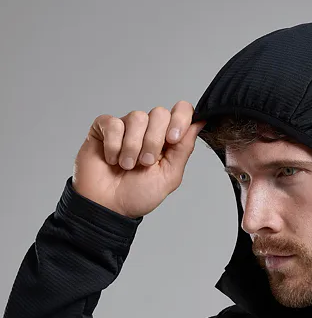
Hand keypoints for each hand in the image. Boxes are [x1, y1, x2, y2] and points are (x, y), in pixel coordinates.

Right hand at [72, 100, 205, 218]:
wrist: (109, 206)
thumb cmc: (138, 195)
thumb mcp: (170, 175)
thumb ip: (184, 148)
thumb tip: (200, 122)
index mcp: (167, 140)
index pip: (182, 111)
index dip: (180, 119)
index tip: (173, 139)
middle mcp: (149, 129)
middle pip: (160, 113)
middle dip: (154, 141)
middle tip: (146, 163)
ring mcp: (127, 127)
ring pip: (137, 117)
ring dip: (133, 147)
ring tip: (127, 166)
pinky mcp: (104, 127)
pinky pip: (114, 123)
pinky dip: (114, 146)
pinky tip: (112, 159)